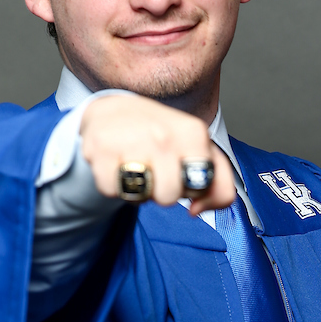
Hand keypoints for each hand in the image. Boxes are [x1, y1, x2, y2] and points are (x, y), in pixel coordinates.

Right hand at [79, 95, 235, 215]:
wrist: (116, 111)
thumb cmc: (164, 137)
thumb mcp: (201, 152)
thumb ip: (220, 186)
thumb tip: (196, 209)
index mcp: (193, 133)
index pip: (201, 186)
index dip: (191, 188)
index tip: (183, 172)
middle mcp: (163, 134)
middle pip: (168, 197)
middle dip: (162, 192)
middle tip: (156, 171)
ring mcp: (131, 139)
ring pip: (138, 197)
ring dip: (137, 191)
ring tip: (137, 169)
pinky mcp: (100, 147)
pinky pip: (110, 190)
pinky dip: (111, 185)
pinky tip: (116, 165)